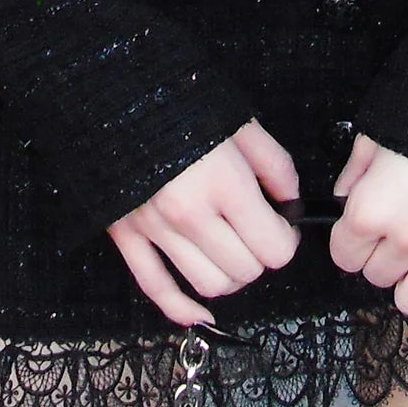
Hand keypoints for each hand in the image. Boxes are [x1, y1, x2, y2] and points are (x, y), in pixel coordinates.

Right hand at [108, 120, 301, 327]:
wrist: (116, 93)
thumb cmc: (182, 104)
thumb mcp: (241, 123)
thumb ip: (274, 165)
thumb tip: (291, 202)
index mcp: (224, 183)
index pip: (274, 248)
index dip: (285, 239)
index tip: (282, 224)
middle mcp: (191, 215)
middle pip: (245, 270)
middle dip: (260, 256)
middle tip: (256, 232)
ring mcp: (156, 229)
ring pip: (209, 286)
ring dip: (229, 277)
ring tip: (230, 251)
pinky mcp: (127, 235)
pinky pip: (156, 288)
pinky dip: (181, 309)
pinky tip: (200, 313)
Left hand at [329, 134, 407, 337]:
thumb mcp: (377, 133)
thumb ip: (355, 172)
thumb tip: (344, 198)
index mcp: (372, 208)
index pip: (345, 255)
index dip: (352, 242)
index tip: (363, 232)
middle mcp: (407, 236)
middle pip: (377, 276)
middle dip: (383, 258)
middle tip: (398, 235)